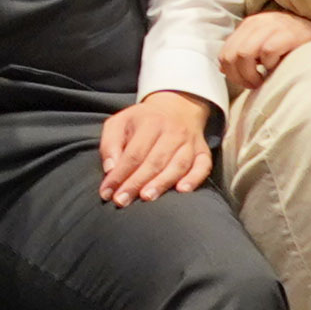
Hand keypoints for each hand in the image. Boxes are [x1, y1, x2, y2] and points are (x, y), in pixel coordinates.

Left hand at [95, 89, 215, 207]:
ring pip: (178, 165)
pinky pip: (202, 167)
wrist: (177, 108)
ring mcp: (190, 142)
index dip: (120, 174)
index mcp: (150, 122)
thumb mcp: (119, 122)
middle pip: (155, 161)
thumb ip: (110, 144)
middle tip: (122, 201)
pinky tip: (182, 190)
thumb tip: (110, 169)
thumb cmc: (143, 121)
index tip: (107, 192)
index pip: (134, 153)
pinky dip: (194, 179)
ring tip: (147, 198)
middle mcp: (173, 132)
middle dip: (137, 183)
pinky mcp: (203, 152)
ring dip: (162, 183)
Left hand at [217, 7, 310, 95]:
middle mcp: (259, 22)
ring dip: (252, 74)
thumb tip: (223, 68)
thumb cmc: (295, 49)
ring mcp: (273, 25)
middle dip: (240, 76)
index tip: (246, 83)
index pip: (225, 52)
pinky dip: (270, 65)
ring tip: (264, 80)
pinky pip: (267, 52)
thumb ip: (246, 54)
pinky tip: (278, 69)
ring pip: (244, 54)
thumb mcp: (266, 47)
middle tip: (255, 84)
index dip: (231, 73)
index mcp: (250, 24)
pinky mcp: (288, 33)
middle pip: (232, 55)